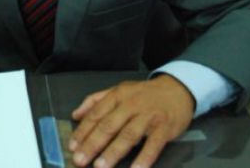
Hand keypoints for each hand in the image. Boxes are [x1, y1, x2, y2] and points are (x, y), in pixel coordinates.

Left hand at [68, 74, 193, 167]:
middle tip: (80, 160)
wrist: (177, 89)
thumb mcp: (118, 91)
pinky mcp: (164, 127)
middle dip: (92, 144)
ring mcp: (148, 116)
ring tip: (101, 166)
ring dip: (113, 152)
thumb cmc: (144, 94)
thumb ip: (95, 101)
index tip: (72, 146)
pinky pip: (153, 144)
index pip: (96, 114)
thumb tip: (75, 115)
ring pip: (128, 135)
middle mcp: (131, 105)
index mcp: (117, 96)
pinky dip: (144, 157)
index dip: (83, 131)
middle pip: (108, 125)